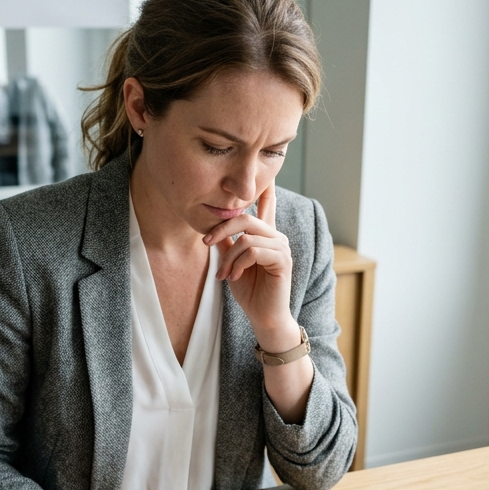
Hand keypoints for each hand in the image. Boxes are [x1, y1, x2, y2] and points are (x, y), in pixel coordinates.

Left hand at [202, 185, 297, 350]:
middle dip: (222, 229)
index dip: (265, 188)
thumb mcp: (232, 263)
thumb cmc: (250, 291)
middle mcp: (276, 237)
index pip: (266, 205)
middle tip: (206, 243)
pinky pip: (252, 251)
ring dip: (228, 257)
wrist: (264, 317)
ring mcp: (281, 247)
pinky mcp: (282, 260)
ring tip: (223, 274)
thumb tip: (215, 227)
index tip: (266, 172)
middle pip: (246, 218)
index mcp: (265, 235)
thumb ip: (227, 243)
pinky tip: (234, 278)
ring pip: (246, 238)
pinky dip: (237, 264)